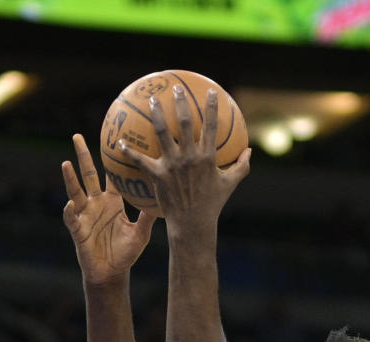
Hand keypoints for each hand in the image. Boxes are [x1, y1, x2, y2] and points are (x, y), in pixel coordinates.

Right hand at [62, 133, 155, 286]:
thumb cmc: (126, 254)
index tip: (113, 139)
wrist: (112, 274)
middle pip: (88, 175)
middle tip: (77, 136)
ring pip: (75, 192)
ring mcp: (85, 215)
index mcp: (112, 202)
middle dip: (82, 155)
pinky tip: (71, 205)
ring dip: (70, 179)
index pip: (110, 175)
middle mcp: (96, 204)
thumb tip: (163, 198)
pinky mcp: (77, 230)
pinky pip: (72, 219)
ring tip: (66, 164)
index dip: (111, 160)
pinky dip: (70, 212)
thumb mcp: (140, 234)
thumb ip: (147, 217)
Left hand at [120, 86, 249, 229]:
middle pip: (184, 122)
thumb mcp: (230, 185)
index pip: (211, 126)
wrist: (193, 225)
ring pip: (162, 132)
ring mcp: (172, 165)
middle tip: (176, 88)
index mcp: (207, 157)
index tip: (212, 92)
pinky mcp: (158, 175)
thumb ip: (241, 166)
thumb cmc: (212, 205)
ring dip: (156, 114)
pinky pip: (141, 160)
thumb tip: (249, 151)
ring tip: (152, 100)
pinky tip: (120, 142)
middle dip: (180, 102)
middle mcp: (189, 157)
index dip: (212, 107)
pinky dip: (129, 151)